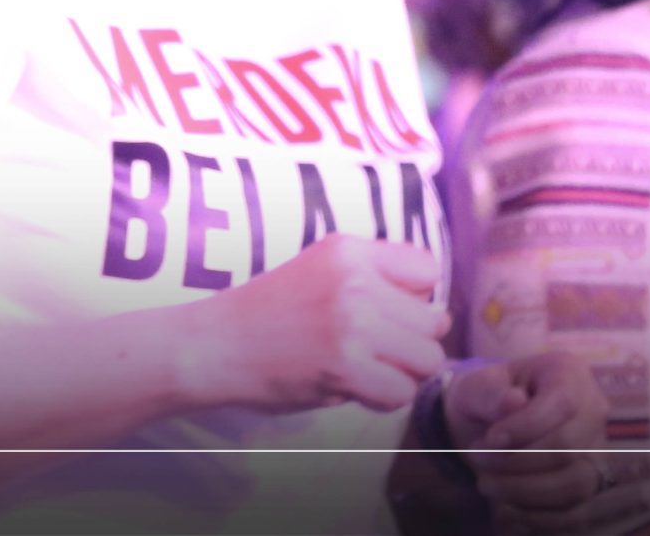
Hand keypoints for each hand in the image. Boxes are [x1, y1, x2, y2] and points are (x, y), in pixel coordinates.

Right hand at [182, 234, 446, 412]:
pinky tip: (351, 387)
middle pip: (434, 321)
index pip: (426, 269)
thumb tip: (434, 313)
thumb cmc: (268, 313)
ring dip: (402, 373)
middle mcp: (355, 280)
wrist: (215, 344)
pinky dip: (382, 399)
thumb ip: (371, 280)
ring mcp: (352, 323)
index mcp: (347, 250)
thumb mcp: (317, 272)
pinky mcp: (346, 366)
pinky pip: (403, 393)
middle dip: (411, 342)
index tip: (388, 313)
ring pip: (428, 359)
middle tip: (373, 350)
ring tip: (365, 369)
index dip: (415, 298)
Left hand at [447, 353, 625, 532]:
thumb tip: (514, 402)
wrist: (487, 421)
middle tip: (477, 460)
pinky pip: (576, 513)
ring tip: (485, 485)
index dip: (526, 427)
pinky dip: (538, 518)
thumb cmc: (485, 397)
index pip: (563, 403)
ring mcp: (597, 452)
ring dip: (526, 491)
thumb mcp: (476, 386)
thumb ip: (490, 393)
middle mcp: (595, 412)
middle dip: (518, 461)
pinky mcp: (590, 486)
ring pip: (576, 484)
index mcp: (569, 374)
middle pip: (570, 447)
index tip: (489, 439)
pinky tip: (505, 511)